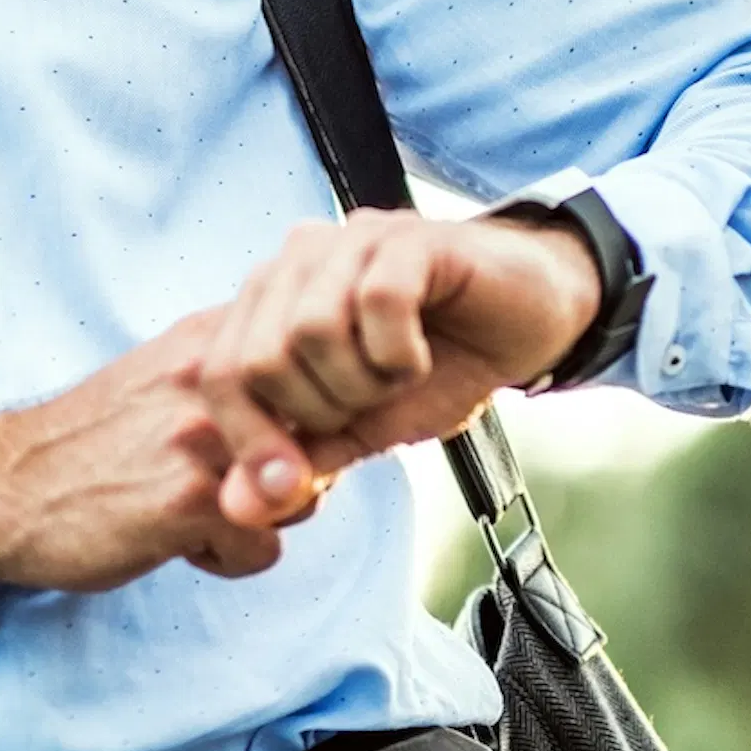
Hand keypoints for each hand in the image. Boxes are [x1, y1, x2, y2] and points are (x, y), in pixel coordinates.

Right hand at [0, 307, 316, 592]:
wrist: (2, 488)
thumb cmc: (93, 441)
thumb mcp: (168, 377)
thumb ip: (243, 380)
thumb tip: (330, 411)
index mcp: (214, 338)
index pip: (322, 368)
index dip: (314, 416)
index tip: (275, 438)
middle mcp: (216, 377)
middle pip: (326, 436)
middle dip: (292, 470)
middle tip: (228, 483)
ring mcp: (204, 436)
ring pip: (303, 495)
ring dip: (258, 516)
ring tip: (195, 510)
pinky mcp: (191, 499)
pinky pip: (264, 547)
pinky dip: (226, 559)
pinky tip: (176, 540)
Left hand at [197, 210, 601, 530]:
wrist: (529, 318)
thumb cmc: (442, 364)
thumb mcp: (365, 428)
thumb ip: (303, 460)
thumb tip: (239, 512)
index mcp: (275, 299)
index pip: (221, 373)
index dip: (248, 438)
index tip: (292, 487)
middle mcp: (301, 258)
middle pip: (260, 359)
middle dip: (319, 410)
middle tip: (370, 404)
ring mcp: (353, 239)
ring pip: (312, 332)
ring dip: (363, 381)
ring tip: (398, 374)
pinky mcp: (409, 238)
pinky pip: (377, 306)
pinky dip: (400, 353)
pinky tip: (421, 354)